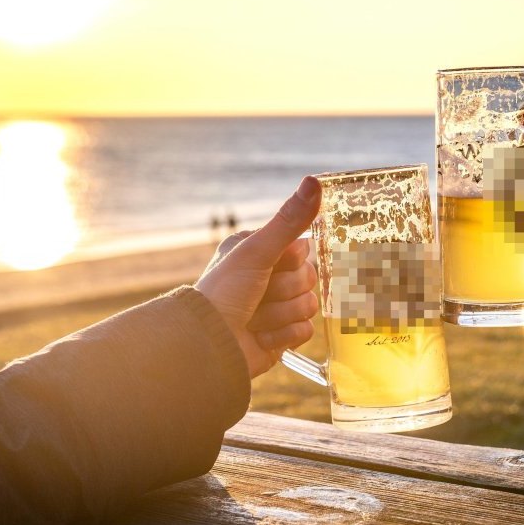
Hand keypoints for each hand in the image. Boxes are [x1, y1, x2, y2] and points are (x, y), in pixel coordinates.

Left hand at [195, 177, 320, 376]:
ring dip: (280, 315)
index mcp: (260, 251)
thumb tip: (314, 181)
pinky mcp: (282, 334)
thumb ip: (288, 220)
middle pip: (308, 278)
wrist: (209, 343)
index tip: (267, 268)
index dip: (289, 262)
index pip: (303, 250)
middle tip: (257, 296)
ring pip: (309, 306)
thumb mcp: (256, 251)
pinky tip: (261, 336)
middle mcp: (268, 276)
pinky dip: (283, 336)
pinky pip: (305, 331)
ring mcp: (276, 306)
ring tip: (254, 318)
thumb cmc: (225, 292)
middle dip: (283, 291)